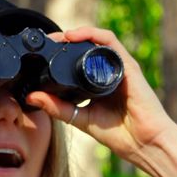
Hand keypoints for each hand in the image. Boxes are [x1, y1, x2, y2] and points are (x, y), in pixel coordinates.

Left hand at [25, 27, 176, 167]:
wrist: (145, 144)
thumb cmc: (120, 134)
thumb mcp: (80, 118)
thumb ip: (58, 108)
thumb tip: (31, 97)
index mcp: (99, 82)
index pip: (81, 59)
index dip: (62, 52)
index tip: (42, 51)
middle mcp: (110, 71)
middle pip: (88, 46)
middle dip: (66, 40)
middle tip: (46, 42)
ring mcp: (120, 67)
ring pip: (98, 39)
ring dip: (77, 33)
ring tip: (58, 37)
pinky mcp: (128, 66)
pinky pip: (110, 42)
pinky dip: (92, 34)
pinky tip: (75, 36)